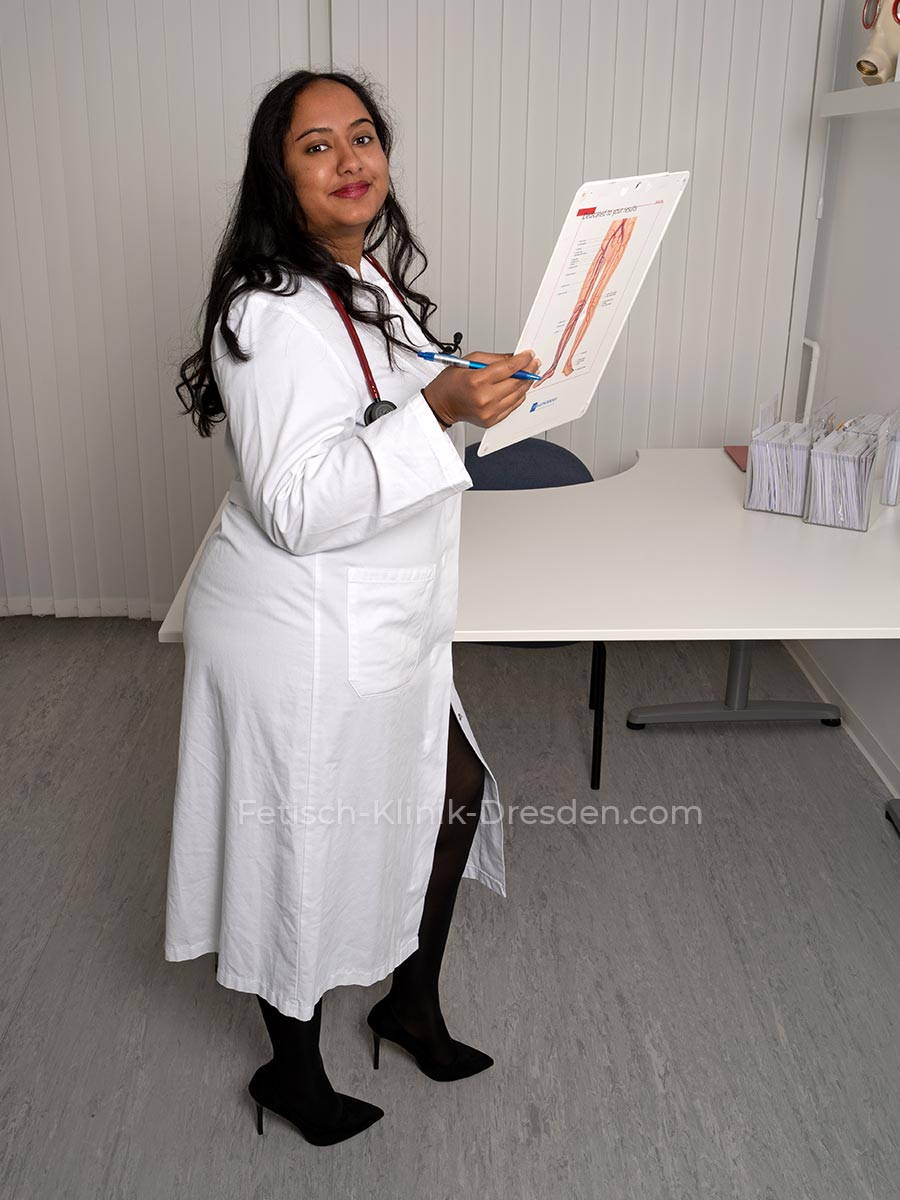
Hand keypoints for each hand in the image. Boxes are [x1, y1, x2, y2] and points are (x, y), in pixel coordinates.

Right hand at [422, 349, 540, 429]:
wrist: (441, 405)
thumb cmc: (451, 383)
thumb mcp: (469, 361)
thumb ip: (494, 359)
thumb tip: (514, 357)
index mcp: (477, 381)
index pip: (508, 368)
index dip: (523, 360)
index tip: (530, 355)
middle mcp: (484, 398)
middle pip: (516, 382)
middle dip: (528, 371)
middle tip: (533, 363)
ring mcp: (489, 412)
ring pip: (517, 395)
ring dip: (525, 383)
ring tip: (527, 374)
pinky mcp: (491, 420)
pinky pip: (512, 406)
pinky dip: (517, 396)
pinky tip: (517, 387)